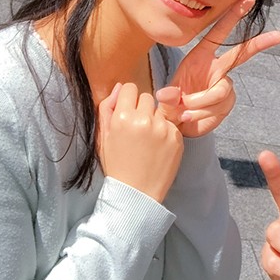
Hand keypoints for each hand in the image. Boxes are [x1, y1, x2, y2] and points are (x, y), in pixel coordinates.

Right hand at [98, 82, 183, 202]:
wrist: (136, 193)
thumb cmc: (116, 165)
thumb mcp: (102, 137)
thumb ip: (107, 108)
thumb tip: (120, 86)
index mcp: (123, 117)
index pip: (130, 88)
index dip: (128, 100)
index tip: (128, 112)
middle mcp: (144, 119)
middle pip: (146, 97)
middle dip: (142, 109)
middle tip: (138, 129)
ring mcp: (163, 128)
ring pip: (160, 109)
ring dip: (155, 119)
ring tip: (148, 140)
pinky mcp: (177, 137)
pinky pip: (171, 123)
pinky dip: (166, 131)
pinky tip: (158, 147)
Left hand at [156, 0, 279, 137]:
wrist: (177, 122)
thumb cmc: (171, 103)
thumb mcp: (166, 97)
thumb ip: (169, 96)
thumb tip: (168, 96)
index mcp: (201, 57)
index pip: (219, 33)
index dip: (233, 16)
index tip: (247, 0)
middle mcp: (216, 68)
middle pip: (241, 54)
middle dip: (260, 43)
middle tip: (279, 35)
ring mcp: (224, 85)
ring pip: (219, 92)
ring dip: (198, 104)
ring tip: (183, 112)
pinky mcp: (228, 102)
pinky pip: (217, 108)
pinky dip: (201, 116)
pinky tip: (192, 118)